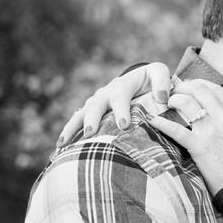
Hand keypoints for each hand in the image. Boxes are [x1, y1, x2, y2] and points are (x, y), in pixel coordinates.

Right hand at [56, 61, 175, 146]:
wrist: (141, 81)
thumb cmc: (153, 81)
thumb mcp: (160, 74)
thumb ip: (163, 82)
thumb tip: (162, 98)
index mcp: (123, 84)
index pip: (120, 95)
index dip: (120, 109)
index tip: (123, 125)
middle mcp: (105, 93)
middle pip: (95, 105)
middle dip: (92, 119)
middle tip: (90, 132)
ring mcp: (96, 103)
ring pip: (81, 113)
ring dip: (73, 127)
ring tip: (64, 143)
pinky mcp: (92, 113)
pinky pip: (77, 122)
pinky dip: (68, 133)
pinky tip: (60, 147)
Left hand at [141, 78, 222, 189]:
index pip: (216, 89)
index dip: (200, 84)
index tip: (190, 86)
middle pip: (199, 90)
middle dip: (183, 86)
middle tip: (173, 90)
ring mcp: (210, 132)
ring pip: (186, 103)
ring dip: (173, 100)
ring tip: (166, 103)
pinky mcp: (198, 147)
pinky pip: (175, 129)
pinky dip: (161, 122)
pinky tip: (152, 120)